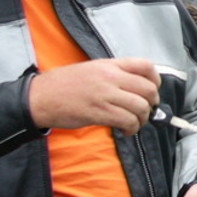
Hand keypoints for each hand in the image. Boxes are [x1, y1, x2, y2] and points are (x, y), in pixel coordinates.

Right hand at [28, 57, 159, 134]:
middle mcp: (110, 77)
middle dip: (152, 104)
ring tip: (134, 124)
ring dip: (143, 119)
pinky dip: (132, 129)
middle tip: (145, 111)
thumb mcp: (92, 69)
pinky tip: (125, 131)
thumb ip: (114, 74)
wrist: (40, 97)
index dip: (156, 80)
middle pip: (148, 89)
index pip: (145, 66)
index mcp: (110, 65)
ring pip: (141, 107)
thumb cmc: (63, 84)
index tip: (153, 90)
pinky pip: (128, 121)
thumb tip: (136, 87)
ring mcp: (105, 95)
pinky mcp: (99, 113)